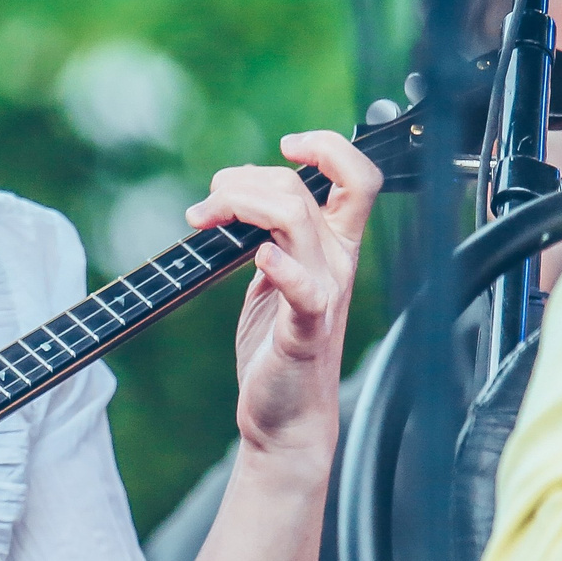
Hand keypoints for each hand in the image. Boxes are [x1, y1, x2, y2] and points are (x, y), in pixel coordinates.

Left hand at [185, 131, 379, 461]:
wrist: (284, 413)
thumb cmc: (276, 342)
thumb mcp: (271, 272)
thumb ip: (264, 230)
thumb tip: (234, 188)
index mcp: (332, 245)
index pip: (356, 177)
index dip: (328, 147)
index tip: (287, 147)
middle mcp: (335, 263)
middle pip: (301, 190)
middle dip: (242, 182)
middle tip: (206, 207)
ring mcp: (324, 294)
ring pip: (295, 220)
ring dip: (241, 206)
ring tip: (205, 221)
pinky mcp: (306, 329)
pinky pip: (304, 290)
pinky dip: (282, 267)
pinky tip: (259, 260)